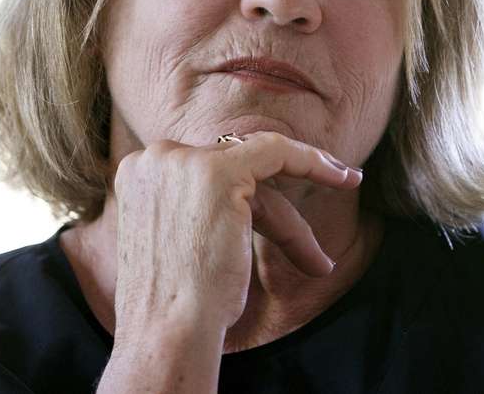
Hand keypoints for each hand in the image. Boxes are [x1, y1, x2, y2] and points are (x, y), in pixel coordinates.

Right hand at [109, 131, 361, 337]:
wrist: (167, 331)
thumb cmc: (174, 304)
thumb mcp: (180, 240)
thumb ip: (201, 207)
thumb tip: (248, 202)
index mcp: (139, 173)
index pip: (207, 173)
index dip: (250, 196)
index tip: (281, 212)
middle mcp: (153, 158)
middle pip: (234, 172)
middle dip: (274, 210)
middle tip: (315, 234)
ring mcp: (182, 161)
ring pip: (260, 169)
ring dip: (292, 218)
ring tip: (320, 255)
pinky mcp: (217, 170)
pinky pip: (279, 152)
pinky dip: (313, 161)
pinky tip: (344, 178)